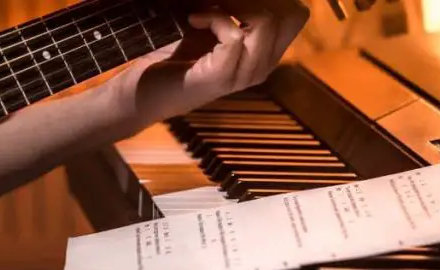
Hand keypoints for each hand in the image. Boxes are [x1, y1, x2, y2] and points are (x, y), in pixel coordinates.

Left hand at [116, 0, 308, 124]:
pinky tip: (193, 19)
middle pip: (292, 15)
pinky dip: (213, 17)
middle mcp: (261, 67)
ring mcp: (243, 75)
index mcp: (264, 54)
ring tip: (205, 4)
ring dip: (233, 3)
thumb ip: (230, 7)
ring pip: (267, 24)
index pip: (296, 15)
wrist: (144, 91)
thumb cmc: (173, 55)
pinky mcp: (221, 78)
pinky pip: (234, 35)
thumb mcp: (210, 23)